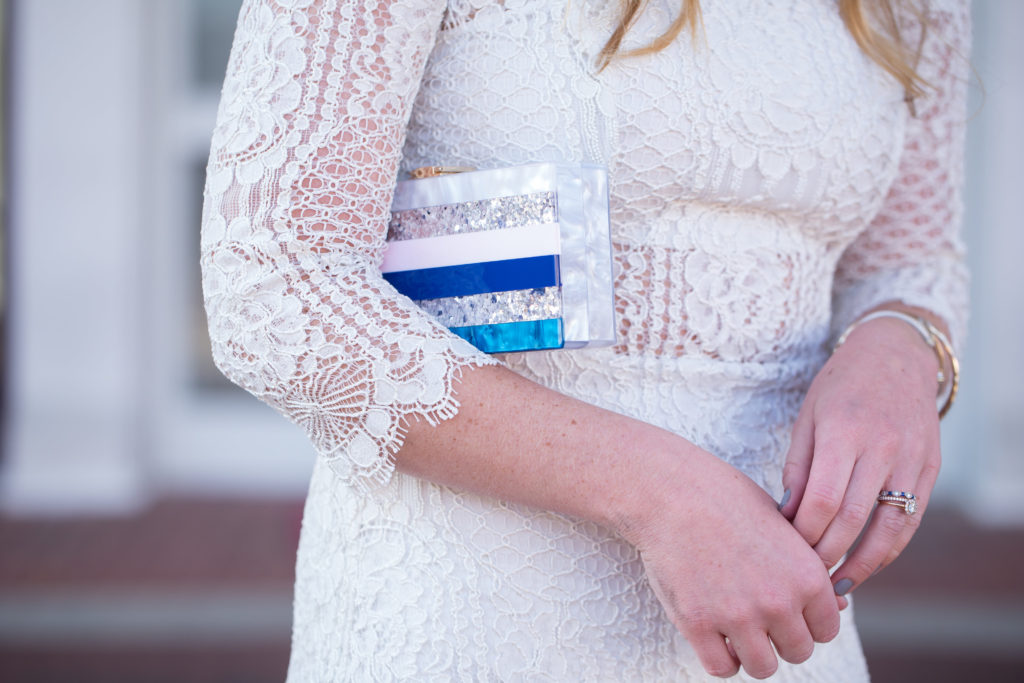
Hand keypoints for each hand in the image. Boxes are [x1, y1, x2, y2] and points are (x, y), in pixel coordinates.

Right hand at [623, 444, 841, 678]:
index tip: (787, 608)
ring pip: (763, 667)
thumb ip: (808, 566)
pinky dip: (720, 658)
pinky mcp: (698, 623)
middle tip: (759, 616)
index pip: (827, 629)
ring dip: (753, 653)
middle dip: (781, 638)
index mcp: (807, 575)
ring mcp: (737, 616)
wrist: (670, 489)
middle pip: (799, 651)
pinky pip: (720, 668)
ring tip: (737, 630)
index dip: (806, 620)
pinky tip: (713, 636)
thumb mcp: (780, 522)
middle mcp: (779, 601)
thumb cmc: (724, 497)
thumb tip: (838, 606)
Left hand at [779, 312, 941, 595]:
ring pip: (887, 528)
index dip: (802, 533)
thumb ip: (799, 465)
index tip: (783, 550)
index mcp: (843, 431)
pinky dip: (888, 549)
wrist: (896, 355)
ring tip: (837, 585)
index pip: (821, 500)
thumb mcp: (808, 416)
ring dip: (861, 564)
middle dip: (824, 555)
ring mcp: (911, 459)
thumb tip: (787, 515)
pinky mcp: (930, 468)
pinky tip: (867, 564)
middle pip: (851, 519)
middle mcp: (881, 447)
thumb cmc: (840, 386)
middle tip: (803, 576)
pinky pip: (910, 521)